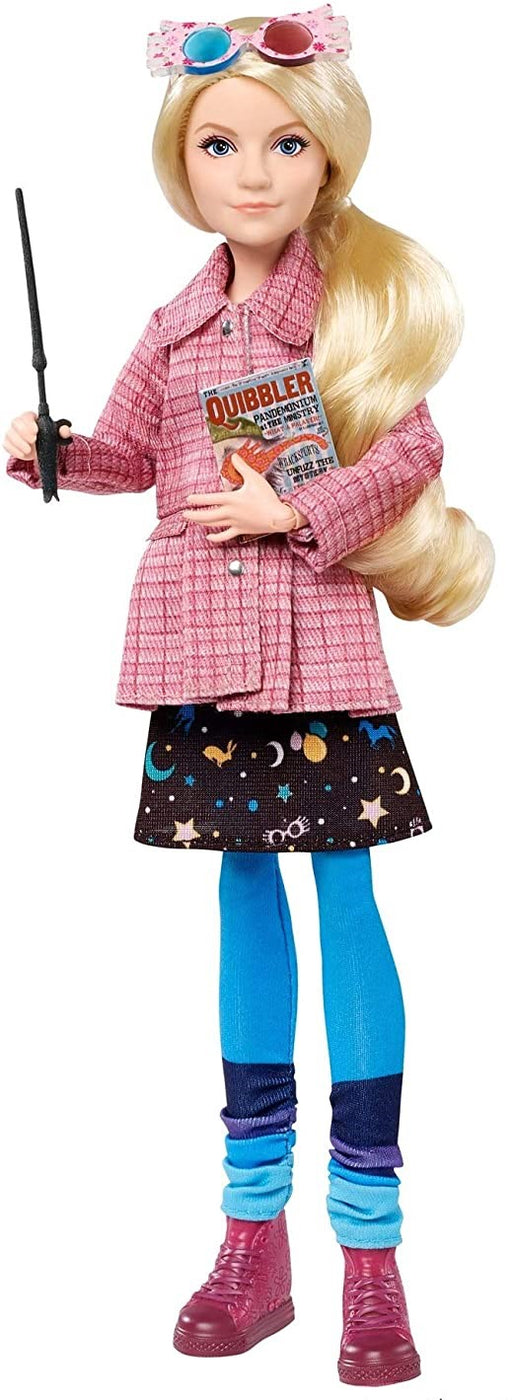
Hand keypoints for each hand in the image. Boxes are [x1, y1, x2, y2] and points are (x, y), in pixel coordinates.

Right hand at [3, 411, 71, 464]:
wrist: (39, 450)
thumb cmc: (46, 439)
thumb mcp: (57, 435)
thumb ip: (62, 432)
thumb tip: (66, 430)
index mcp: (31, 418)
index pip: (27, 415)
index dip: (29, 422)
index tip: (36, 431)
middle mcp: (19, 423)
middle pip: (15, 423)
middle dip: (23, 432)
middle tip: (33, 440)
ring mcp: (12, 433)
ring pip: (10, 434)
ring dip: (19, 443)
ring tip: (28, 449)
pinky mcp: (9, 443)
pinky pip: (7, 445)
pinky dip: (14, 450)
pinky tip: (23, 453)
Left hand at [182, 454, 304, 542]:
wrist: (279, 516)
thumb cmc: (268, 497)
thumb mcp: (255, 478)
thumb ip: (242, 467)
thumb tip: (234, 456)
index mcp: (231, 499)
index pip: (209, 499)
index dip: (197, 500)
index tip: (188, 499)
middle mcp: (230, 512)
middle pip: (207, 515)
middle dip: (194, 515)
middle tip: (184, 514)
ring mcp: (234, 523)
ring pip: (213, 525)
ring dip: (201, 523)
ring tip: (192, 521)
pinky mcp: (240, 530)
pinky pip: (225, 536)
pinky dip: (216, 538)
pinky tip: (208, 537)